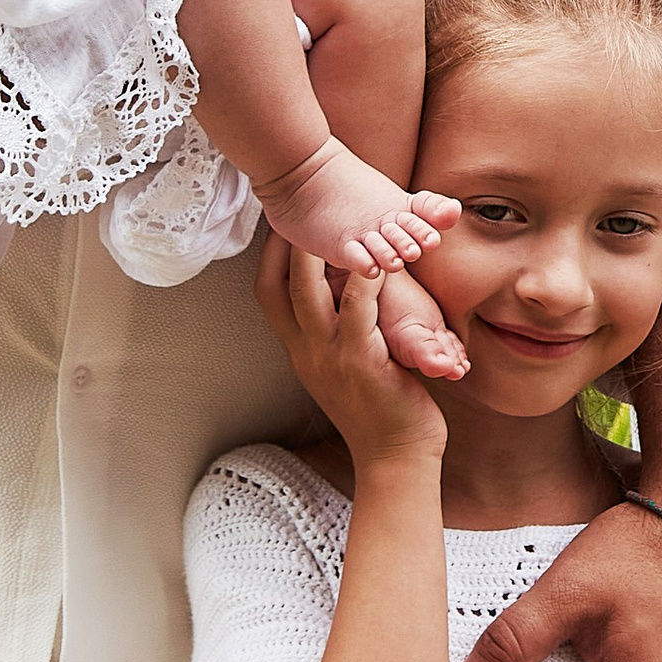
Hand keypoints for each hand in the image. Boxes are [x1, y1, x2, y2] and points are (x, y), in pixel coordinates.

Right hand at [257, 236, 445, 476]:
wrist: (396, 457)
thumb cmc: (380, 409)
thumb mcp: (344, 368)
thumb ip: (335, 336)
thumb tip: (342, 300)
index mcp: (299, 351)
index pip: (266, 295)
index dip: (268, 257)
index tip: (278, 224)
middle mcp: (306, 351)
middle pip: (277, 287)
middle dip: (282, 243)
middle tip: (294, 204)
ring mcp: (330, 356)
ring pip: (309, 292)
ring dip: (315, 253)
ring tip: (330, 216)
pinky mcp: (362, 360)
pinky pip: (358, 309)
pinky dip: (366, 278)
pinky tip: (379, 253)